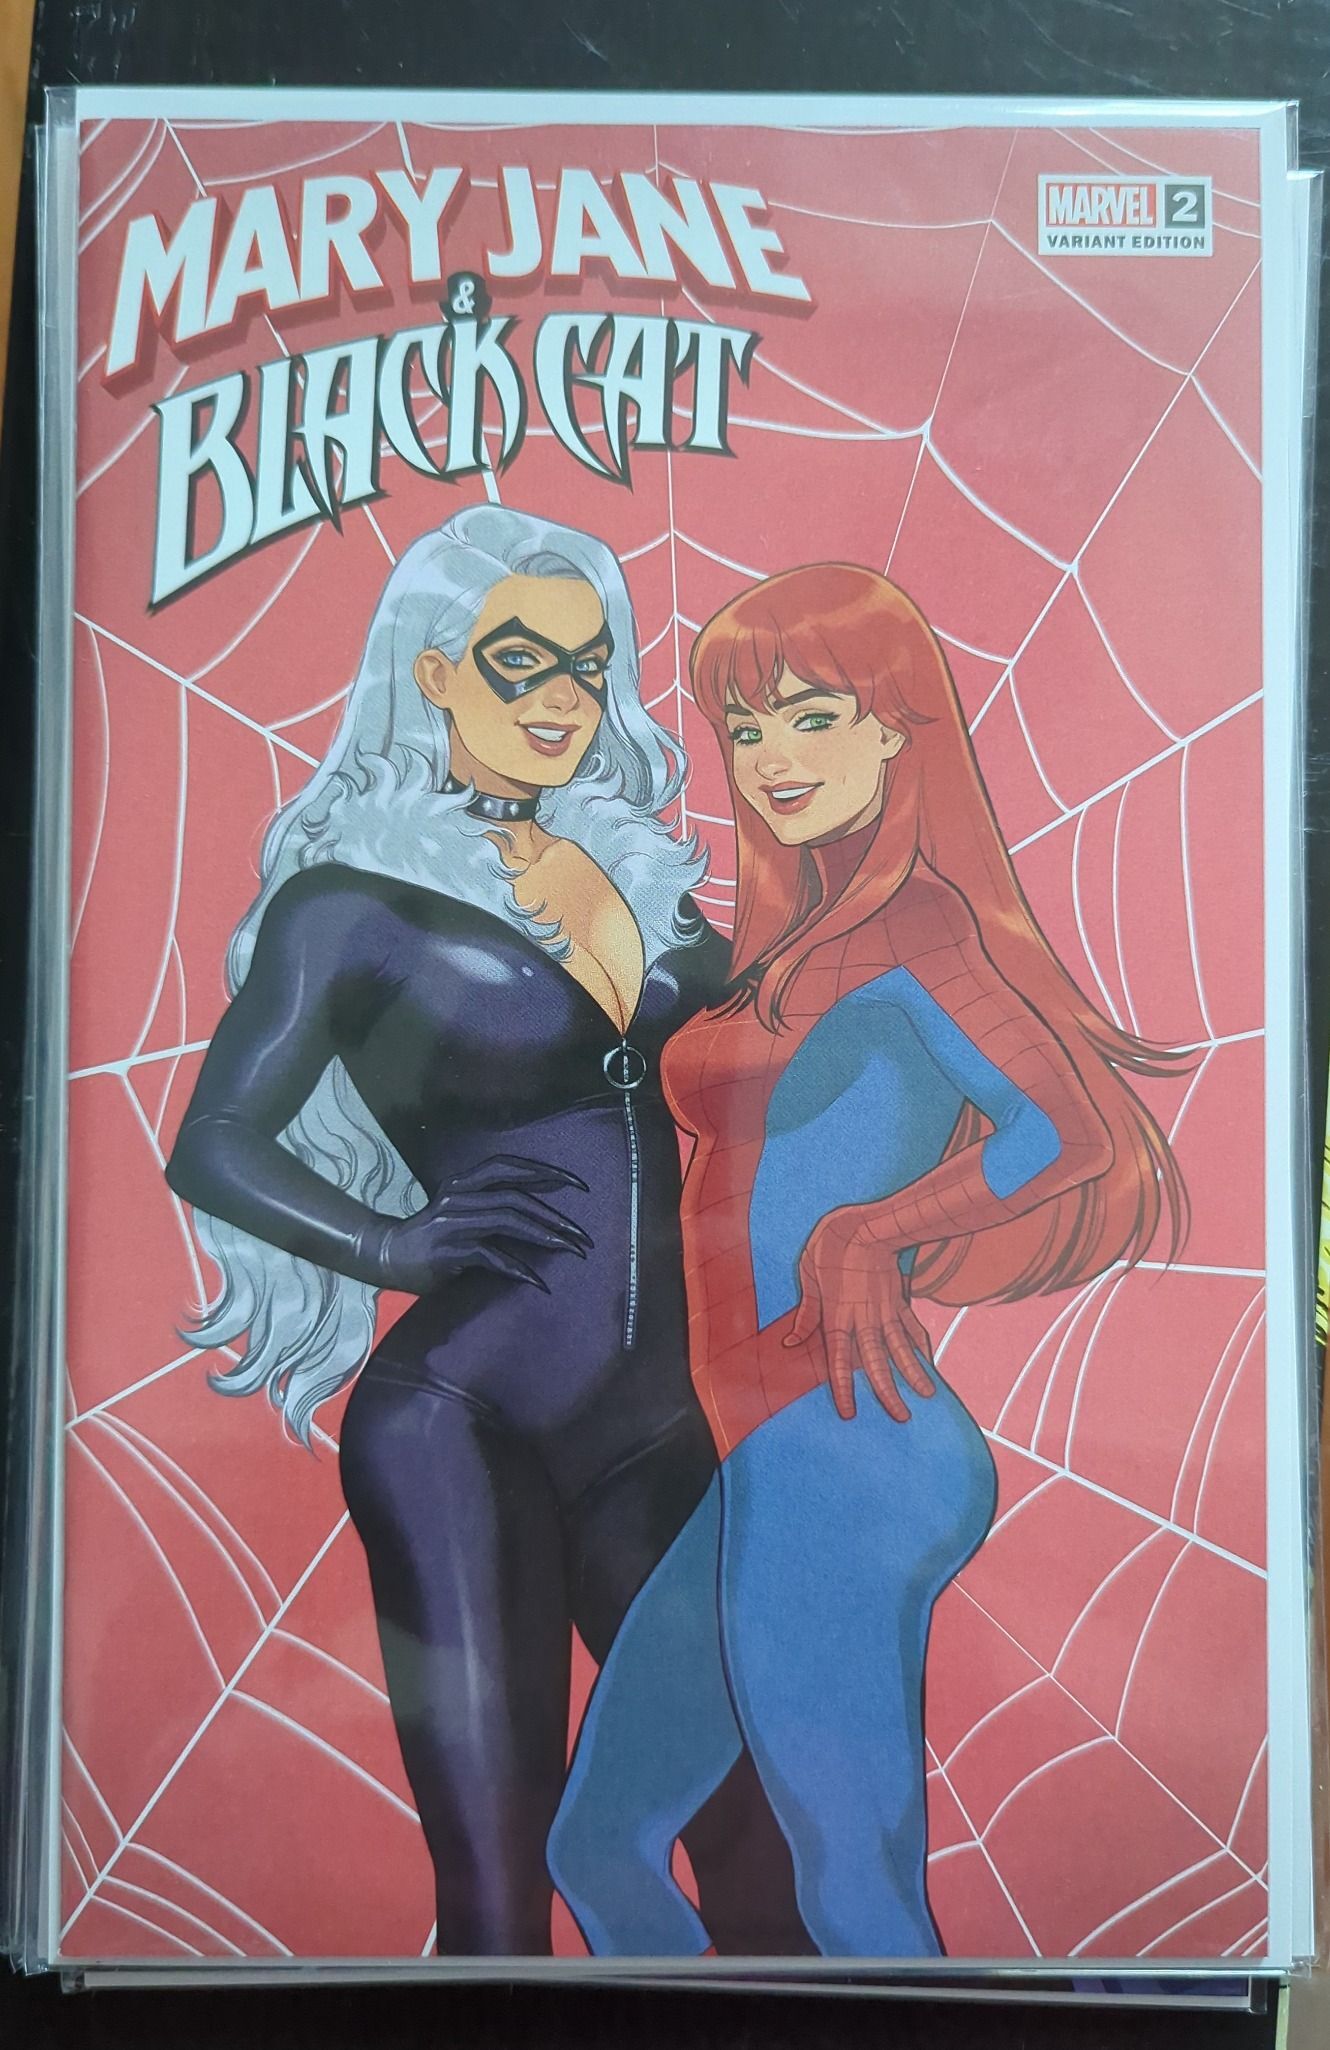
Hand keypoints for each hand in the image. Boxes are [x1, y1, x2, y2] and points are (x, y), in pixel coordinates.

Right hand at [372, 1154, 591, 1296]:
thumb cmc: (433, 1236)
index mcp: (464, 1182)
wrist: (388, 1256)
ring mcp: (452, 1222)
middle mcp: (459, 1195)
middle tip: (582, 1235)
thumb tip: (540, 1212)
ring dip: (544, 1236)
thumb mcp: (461, 1210)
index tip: (579, 1185)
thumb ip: (491, 1204)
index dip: (546, 1172)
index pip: (510, 1167)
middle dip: (555, 1215)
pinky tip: (537, 1282)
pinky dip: (518, 1268)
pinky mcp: (448, 1251)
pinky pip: (491, 1255)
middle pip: (516, 1196)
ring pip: (508, 1220)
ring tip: (569, 1251)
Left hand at [784, 1212, 935, 1422]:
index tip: (850, 1414)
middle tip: (902, 1417)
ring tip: (928, 1395)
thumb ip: (805, 1313)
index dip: (844, 1390)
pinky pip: (911, 1326)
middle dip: (889, 1392)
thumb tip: (792, 1343)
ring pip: (901, 1348)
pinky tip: (928, 1359)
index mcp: (837, 1316)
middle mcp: (864, 1320)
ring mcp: (886, 1311)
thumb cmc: (830, 1246)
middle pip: (877, 1363)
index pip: (838, 1362)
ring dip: (914, 1373)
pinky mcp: (899, 1299)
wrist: (867, 1224)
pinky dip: (920, 1344)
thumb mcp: (807, 1275)